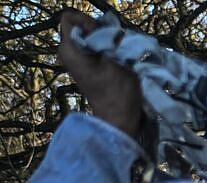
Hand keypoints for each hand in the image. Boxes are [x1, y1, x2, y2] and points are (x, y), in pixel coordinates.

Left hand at [57, 9, 141, 138]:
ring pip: (89, 36)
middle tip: (114, 47)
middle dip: (99, 31)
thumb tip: (109, 29)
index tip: (104, 37)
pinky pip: (93, 46)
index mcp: (69, 50)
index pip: (70, 18)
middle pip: (80, 26)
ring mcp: (76, 58)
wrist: (118, 119)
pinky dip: (106, 48)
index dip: (89, 22)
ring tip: (117, 55)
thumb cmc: (117, 94)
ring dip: (106, 41)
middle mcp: (67, 52)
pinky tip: (116, 60)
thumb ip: (108, 39)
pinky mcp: (85, 64)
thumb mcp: (116, 61)